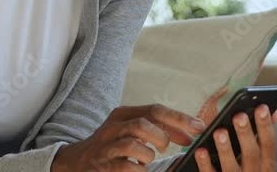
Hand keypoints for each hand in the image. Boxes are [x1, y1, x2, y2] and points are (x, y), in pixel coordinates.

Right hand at [51, 103, 206, 171]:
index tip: (199, 127)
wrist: (78, 161)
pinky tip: (139, 169)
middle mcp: (113, 127)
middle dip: (162, 136)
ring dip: (148, 154)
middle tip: (167, 147)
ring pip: (134, 144)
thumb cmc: (113, 145)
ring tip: (148, 159)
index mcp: (123, 114)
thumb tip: (190, 134)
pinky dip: (139, 170)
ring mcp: (107, 147)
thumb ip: (158, 129)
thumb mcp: (131, 131)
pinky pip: (127, 167)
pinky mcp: (103, 166)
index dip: (179, 119)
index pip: (155, 110)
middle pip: (144, 124)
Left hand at [193, 105, 276, 171]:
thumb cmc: (245, 167)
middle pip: (251, 154)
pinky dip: (206, 163)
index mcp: (264, 164)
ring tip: (220, 132)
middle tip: (239, 116)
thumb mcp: (258, 154)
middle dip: (245, 135)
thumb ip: (263, 133)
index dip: (266, 126)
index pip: (268, 144)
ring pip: (232, 167)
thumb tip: (274, 112)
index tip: (262, 108)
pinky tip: (201, 150)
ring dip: (226, 149)